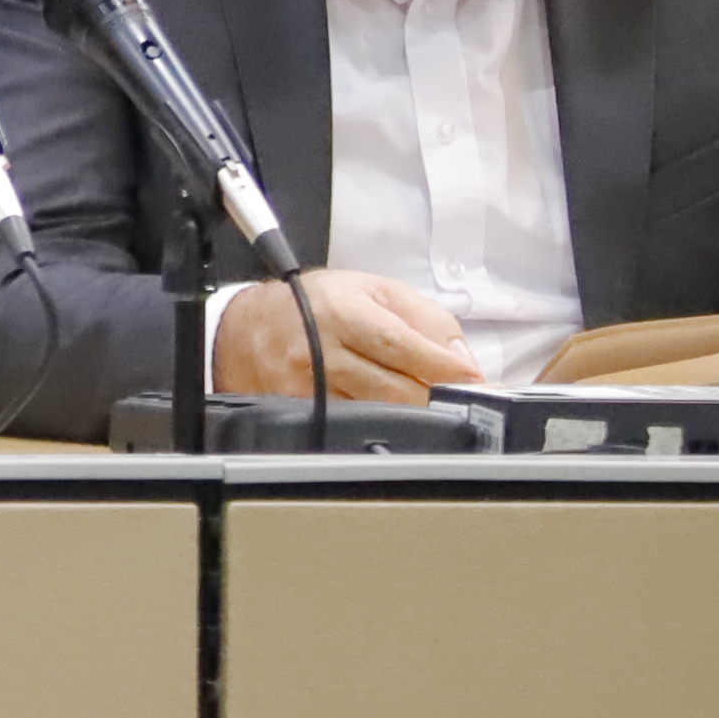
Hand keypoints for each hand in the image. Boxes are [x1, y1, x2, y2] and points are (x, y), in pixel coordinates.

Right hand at [215, 267, 480, 403]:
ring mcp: (305, 388)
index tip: (476, 380)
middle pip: (395, 389)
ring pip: (377, 414)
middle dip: (437, 397)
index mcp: (341, 311)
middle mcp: (319, 351)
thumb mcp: (370, 289)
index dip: (446, 368)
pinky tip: (393, 419)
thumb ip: (424, 318)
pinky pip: (351, 427)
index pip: (404, 346)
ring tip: (428, 405)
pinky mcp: (296, 414)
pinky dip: (380, 426)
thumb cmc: (308, 305)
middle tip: (461, 399)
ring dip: (412, 415)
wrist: (242, 327)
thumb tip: (461, 358)